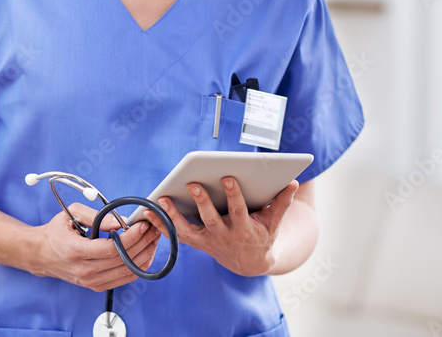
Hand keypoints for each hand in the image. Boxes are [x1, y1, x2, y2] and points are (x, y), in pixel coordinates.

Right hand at [30, 202, 161, 291]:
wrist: (42, 254)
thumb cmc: (56, 231)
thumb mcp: (70, 214)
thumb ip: (95, 216)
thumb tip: (119, 222)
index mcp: (75, 251)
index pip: (111, 249)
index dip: (131, 237)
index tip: (142, 225)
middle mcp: (84, 270)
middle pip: (122, 260)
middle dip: (143, 243)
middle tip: (153, 228)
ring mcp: (90, 281)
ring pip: (127, 271)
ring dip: (144, 255)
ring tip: (152, 239)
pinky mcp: (96, 286)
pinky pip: (123, 279)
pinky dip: (138, 267)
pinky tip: (144, 253)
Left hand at [144, 177, 298, 276]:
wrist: (251, 263)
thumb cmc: (263, 234)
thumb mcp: (275, 222)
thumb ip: (282, 202)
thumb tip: (293, 182)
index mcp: (245, 229)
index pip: (239, 210)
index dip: (233, 195)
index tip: (227, 177)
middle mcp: (224, 236)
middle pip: (211, 218)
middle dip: (202, 201)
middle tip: (193, 183)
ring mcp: (208, 241)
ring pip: (188, 230)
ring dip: (173, 216)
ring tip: (161, 199)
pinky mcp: (197, 243)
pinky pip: (177, 234)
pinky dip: (162, 224)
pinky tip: (148, 212)